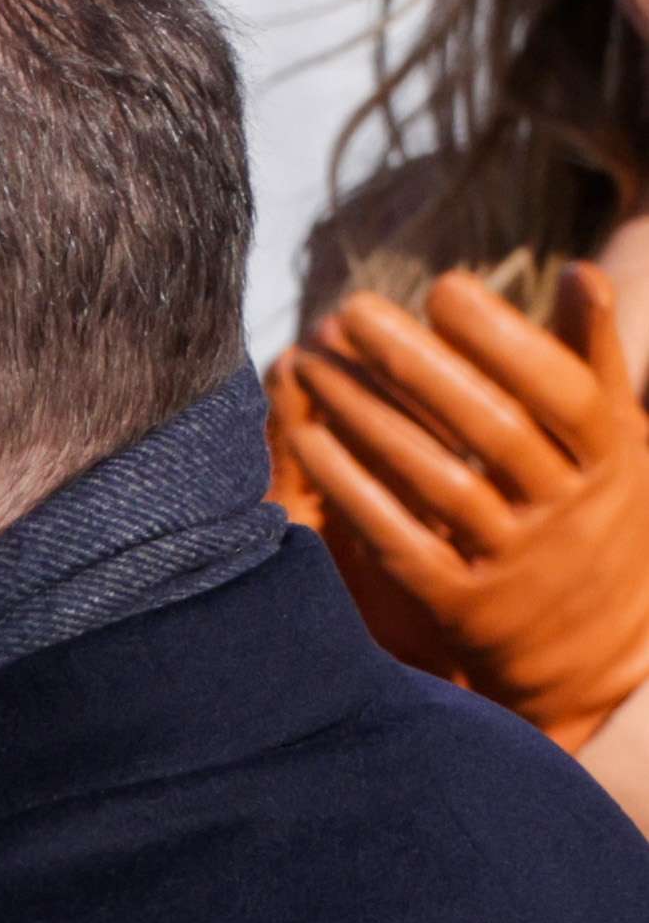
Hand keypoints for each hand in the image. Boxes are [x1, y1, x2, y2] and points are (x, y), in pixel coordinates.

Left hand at [272, 265, 648, 740]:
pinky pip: (399, 540)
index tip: (444, 285)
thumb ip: (593, 361)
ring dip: (368, 418)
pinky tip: (307, 439)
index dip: (508, 340)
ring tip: (311, 361)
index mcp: (611, 462)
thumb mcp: (616, 440)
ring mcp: (514, 562)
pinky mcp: (459, 604)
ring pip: (439, 482)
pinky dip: (354, 489)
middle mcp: (567, 513)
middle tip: (352, 308)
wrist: (595, 650)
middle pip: (493, 430)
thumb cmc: (594, 510)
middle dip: (418, 365)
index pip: (564, 392)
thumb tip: (585, 272)